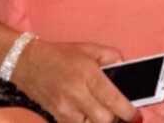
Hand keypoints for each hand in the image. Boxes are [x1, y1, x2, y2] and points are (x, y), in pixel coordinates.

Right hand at [11, 39, 137, 122]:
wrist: (27, 62)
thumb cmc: (61, 55)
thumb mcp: (90, 48)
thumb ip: (112, 57)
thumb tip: (126, 67)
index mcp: (88, 75)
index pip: (112, 99)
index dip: (127, 111)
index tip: (136, 116)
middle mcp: (76, 94)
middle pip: (103, 119)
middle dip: (115, 118)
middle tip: (119, 112)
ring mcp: (64, 108)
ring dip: (99, 121)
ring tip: (103, 112)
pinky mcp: (55, 116)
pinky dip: (85, 122)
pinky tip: (89, 114)